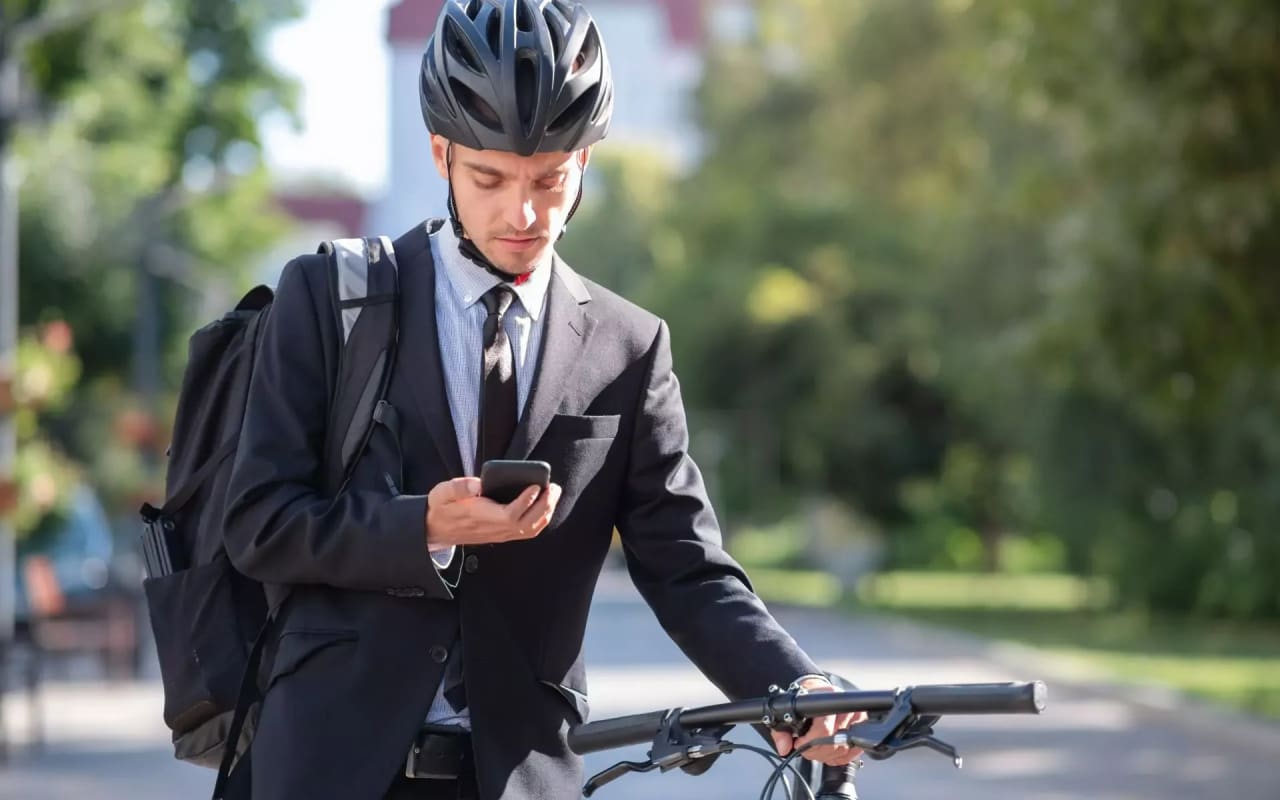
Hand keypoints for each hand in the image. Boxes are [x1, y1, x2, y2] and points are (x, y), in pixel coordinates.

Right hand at [425, 477, 561, 547]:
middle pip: (526, 524)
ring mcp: (499, 534)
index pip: (509, 515)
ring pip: (529, 530)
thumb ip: (458, 487)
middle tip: (553, 487)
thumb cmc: (442, 507)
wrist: (436, 529)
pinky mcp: (502, 534)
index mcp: (479, 516)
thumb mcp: (442, 493)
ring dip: (545, 512)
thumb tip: (477, 484)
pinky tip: (545, 505)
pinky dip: (540, 519)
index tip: (536, 486)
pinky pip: (527, 531)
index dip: (525, 502)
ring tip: (553, 493)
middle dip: (544, 506)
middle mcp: (493, 529)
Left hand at [770, 677, 865, 766]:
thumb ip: (782, 730)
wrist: (819, 691)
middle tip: (804, 748)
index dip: (809, 742)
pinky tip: (827, 751)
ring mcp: (857, 719)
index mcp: (830, 697)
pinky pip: (851, 753)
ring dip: (825, 755)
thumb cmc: (806, 699)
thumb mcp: (789, 710)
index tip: (798, 743)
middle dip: (815, 751)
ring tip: (814, 748)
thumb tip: (784, 747)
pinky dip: (837, 757)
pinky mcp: (862, 730)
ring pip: (842, 750)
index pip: (824, 729)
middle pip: (833, 743)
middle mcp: (847, 708)